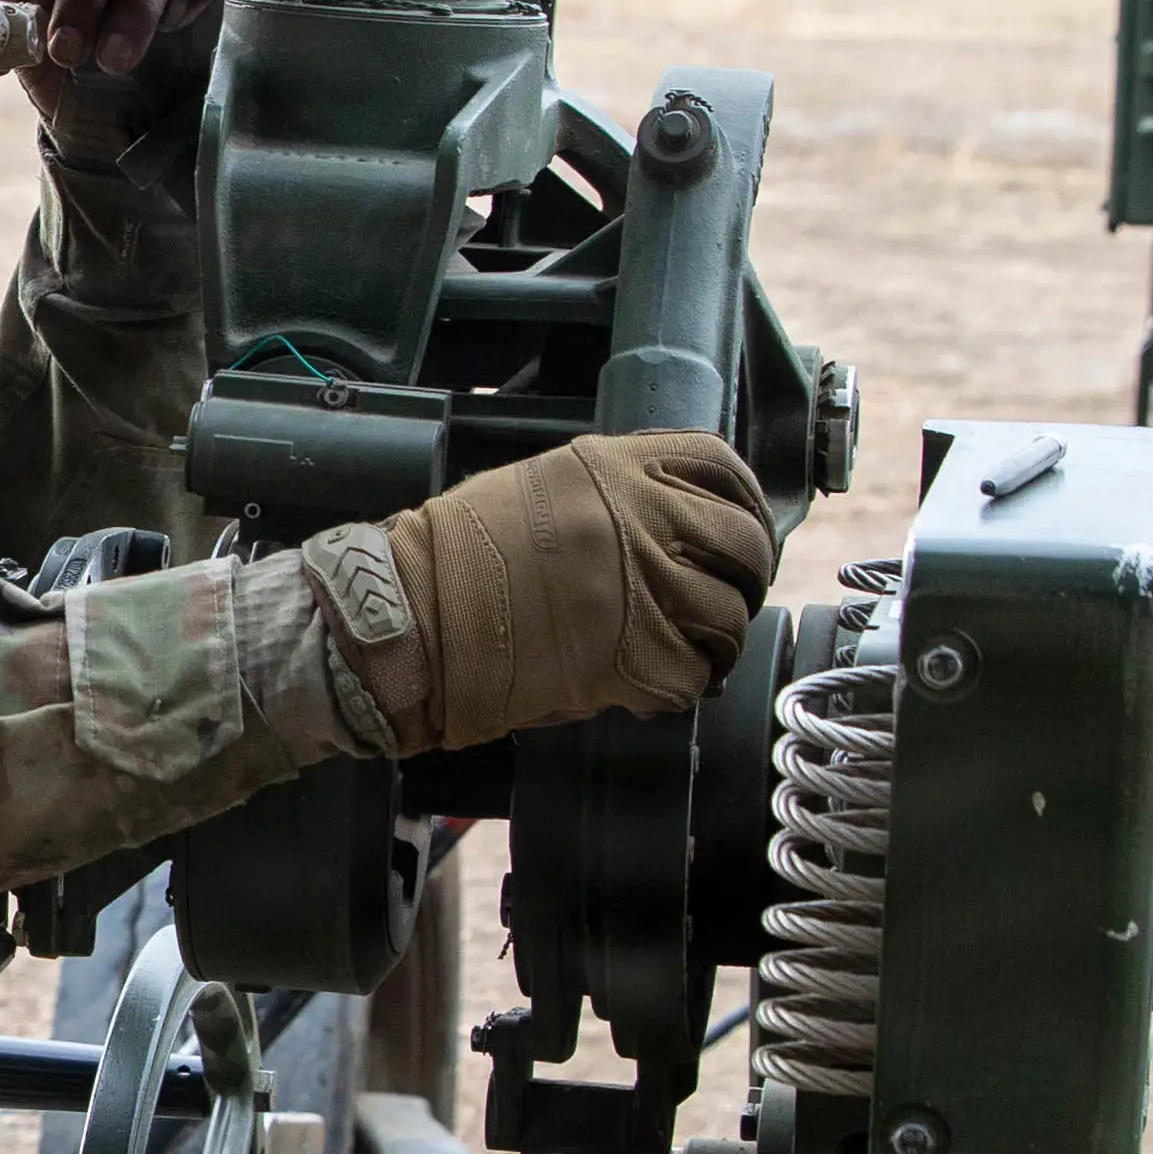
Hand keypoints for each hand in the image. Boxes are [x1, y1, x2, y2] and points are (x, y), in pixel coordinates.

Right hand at [374, 432, 775, 756]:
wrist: (409, 618)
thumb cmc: (454, 557)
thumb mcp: (537, 489)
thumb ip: (610, 494)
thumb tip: (668, 521)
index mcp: (615, 469)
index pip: (722, 469)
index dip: (743, 503)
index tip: (739, 529)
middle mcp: (641, 520)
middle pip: (743, 543)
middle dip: (743, 576)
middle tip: (720, 598)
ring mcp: (642, 589)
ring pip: (729, 616)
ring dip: (715, 639)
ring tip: (686, 651)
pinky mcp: (634, 658)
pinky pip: (694, 675)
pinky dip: (681, 684)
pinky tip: (652, 683)